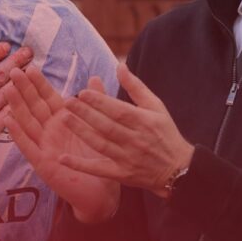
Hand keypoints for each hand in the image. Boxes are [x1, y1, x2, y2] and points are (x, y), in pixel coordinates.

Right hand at [3, 67, 118, 222]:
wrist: (101, 192)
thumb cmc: (99, 160)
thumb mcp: (99, 127)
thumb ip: (97, 102)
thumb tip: (96, 77)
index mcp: (63, 121)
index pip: (48, 97)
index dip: (38, 83)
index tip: (29, 66)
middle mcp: (50, 132)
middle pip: (34, 106)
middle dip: (24, 89)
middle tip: (13, 71)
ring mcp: (44, 147)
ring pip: (27, 123)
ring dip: (17, 107)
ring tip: (8, 90)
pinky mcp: (42, 163)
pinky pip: (27, 146)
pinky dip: (17, 133)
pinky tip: (7, 120)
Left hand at [59, 62, 193, 197]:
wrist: (179, 169)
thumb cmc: (165, 133)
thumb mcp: (156, 107)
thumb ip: (136, 87)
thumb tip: (119, 65)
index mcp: (144, 122)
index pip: (118, 111)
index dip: (100, 101)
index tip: (83, 92)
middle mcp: (135, 140)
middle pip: (107, 126)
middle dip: (86, 114)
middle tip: (67, 102)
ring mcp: (128, 158)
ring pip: (101, 144)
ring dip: (81, 132)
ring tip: (65, 119)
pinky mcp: (122, 174)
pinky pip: (98, 170)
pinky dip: (81, 165)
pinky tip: (62, 159)